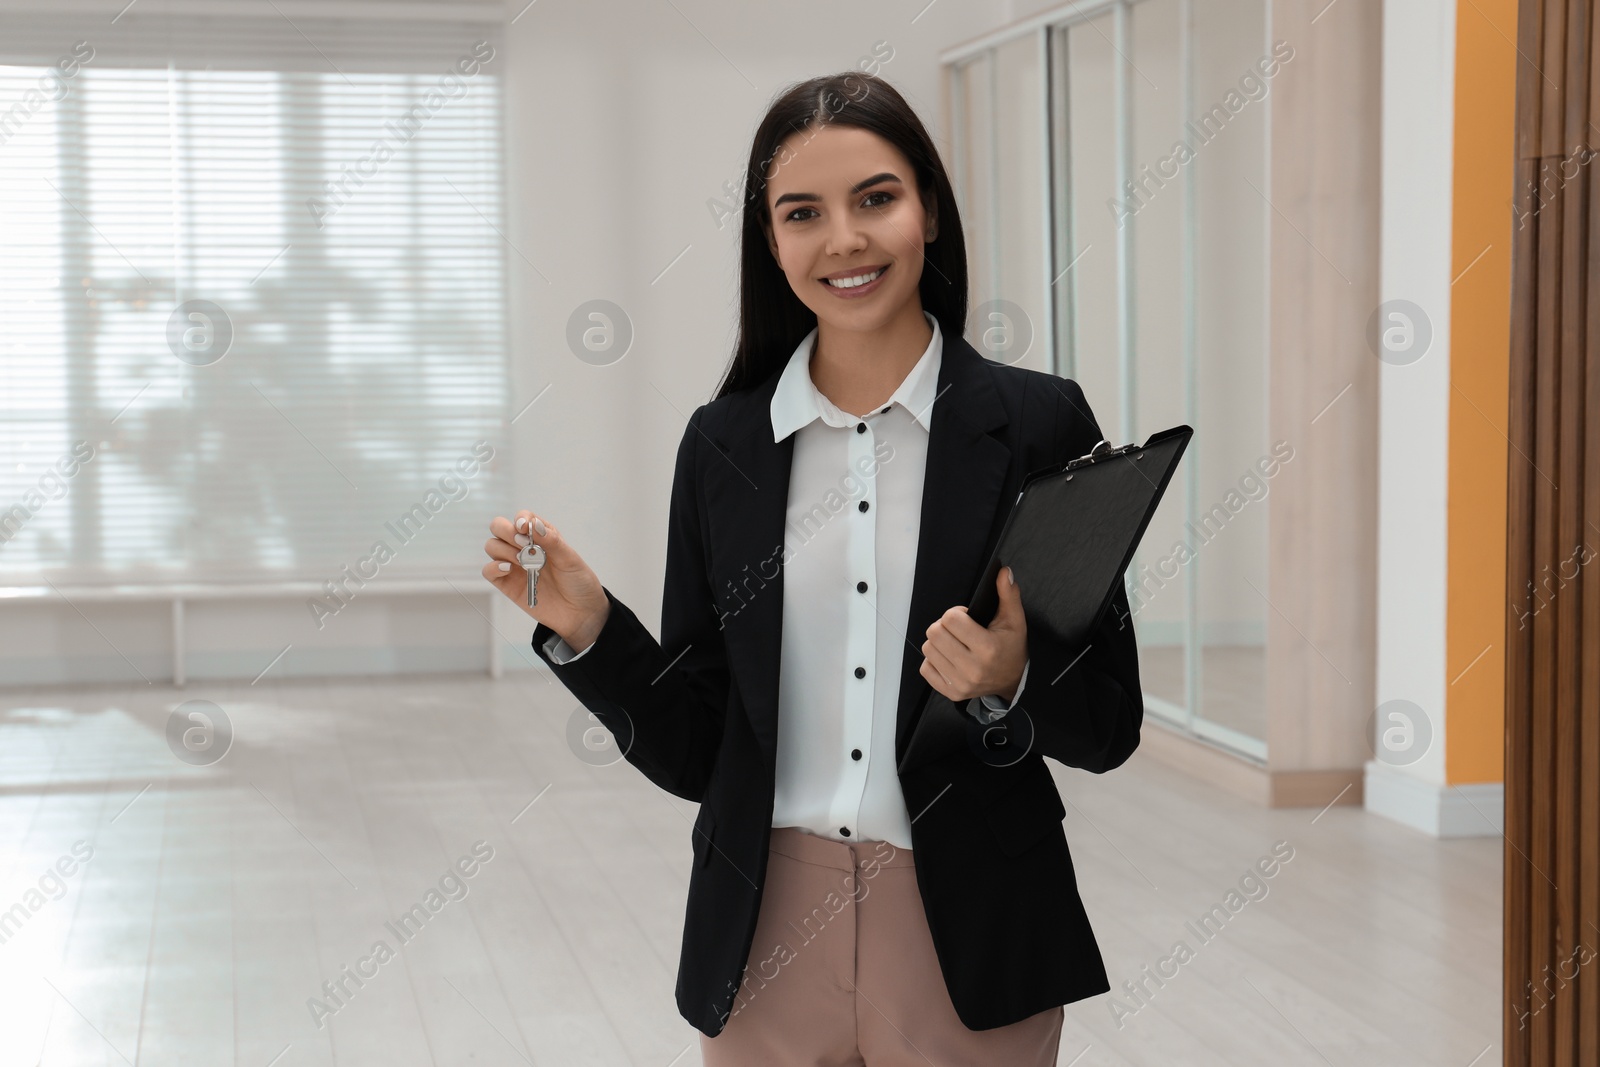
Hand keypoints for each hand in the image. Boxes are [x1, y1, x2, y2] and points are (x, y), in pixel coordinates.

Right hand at [483, 510, 610, 650]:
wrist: (580, 613)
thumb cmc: (578, 582)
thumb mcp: (570, 559)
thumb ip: (551, 541)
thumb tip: (534, 524)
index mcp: (541, 535)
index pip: (522, 517)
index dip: (520, 519)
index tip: (525, 529)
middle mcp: (524, 547)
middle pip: (499, 527)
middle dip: (507, 532)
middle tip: (523, 545)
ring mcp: (514, 565)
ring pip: (492, 546)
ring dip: (503, 550)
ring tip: (523, 562)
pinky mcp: (507, 584)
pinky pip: (489, 571)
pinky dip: (494, 567)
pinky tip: (509, 570)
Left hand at [919, 566, 1026, 702]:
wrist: (1013, 680)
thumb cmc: (1011, 646)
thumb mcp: (1014, 620)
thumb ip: (1008, 594)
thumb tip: (1003, 572)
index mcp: (988, 648)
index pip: (951, 619)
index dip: (957, 613)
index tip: (967, 618)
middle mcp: (972, 668)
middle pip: (934, 633)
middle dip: (944, 626)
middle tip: (958, 629)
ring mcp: (960, 683)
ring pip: (928, 649)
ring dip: (938, 642)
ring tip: (954, 643)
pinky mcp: (951, 692)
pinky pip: (926, 668)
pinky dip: (934, 660)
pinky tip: (949, 657)